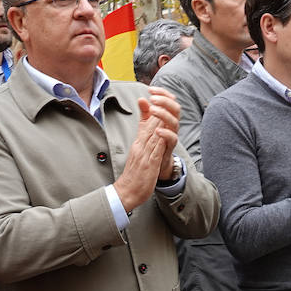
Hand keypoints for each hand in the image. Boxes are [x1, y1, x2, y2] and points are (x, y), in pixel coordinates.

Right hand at [113, 91, 180, 210]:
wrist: (126, 193)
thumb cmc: (133, 176)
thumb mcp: (137, 156)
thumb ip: (142, 143)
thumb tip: (147, 133)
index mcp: (138, 145)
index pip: (146, 125)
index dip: (152, 111)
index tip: (158, 100)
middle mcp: (140, 147)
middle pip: (150, 126)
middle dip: (157, 112)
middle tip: (164, 98)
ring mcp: (144, 155)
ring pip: (152, 135)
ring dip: (159, 122)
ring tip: (165, 109)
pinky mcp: (148, 165)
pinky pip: (155, 151)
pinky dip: (160, 140)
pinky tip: (165, 132)